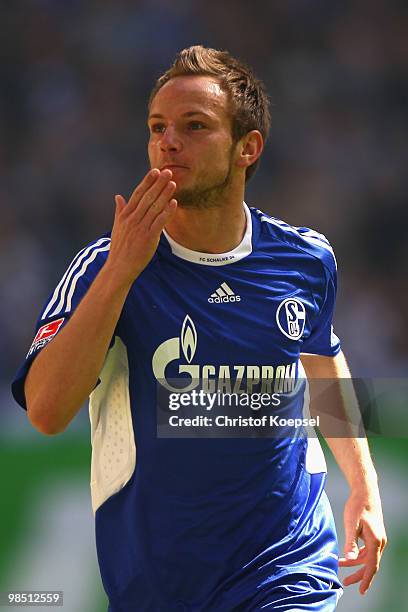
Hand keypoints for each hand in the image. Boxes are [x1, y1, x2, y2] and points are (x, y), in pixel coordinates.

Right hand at [107, 168, 176, 285]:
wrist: (119, 267)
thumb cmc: (119, 248)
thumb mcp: (117, 227)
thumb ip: (119, 210)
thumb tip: (118, 196)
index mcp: (125, 215)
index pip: (137, 194)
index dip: (147, 181)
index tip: (155, 171)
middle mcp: (132, 219)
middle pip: (147, 197)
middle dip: (158, 183)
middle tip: (168, 172)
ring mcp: (140, 228)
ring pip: (154, 207)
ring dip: (164, 194)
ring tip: (173, 183)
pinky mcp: (148, 238)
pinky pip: (159, 222)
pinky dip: (167, 212)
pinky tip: (174, 203)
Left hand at [338, 487, 386, 594]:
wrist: (365, 492)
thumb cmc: (357, 506)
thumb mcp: (351, 524)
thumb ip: (351, 542)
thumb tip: (349, 558)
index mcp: (375, 541)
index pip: (372, 566)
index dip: (366, 579)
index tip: (361, 590)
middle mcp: (380, 542)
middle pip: (370, 564)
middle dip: (358, 574)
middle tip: (345, 582)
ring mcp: (378, 539)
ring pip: (368, 558)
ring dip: (355, 563)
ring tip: (340, 564)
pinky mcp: (374, 535)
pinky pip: (367, 551)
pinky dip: (358, 555)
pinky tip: (348, 555)